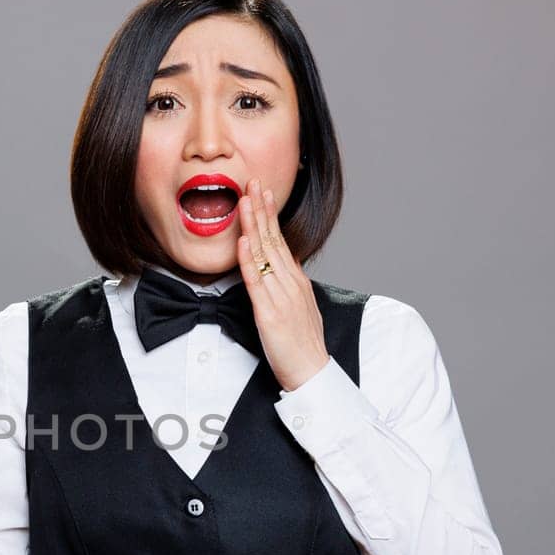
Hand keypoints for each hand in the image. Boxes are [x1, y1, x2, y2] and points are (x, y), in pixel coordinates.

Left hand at [234, 178, 329, 391]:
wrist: (312, 371)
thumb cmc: (303, 344)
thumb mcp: (300, 308)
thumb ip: (289, 286)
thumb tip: (282, 266)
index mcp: (297, 281)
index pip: (281, 241)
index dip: (270, 215)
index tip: (263, 193)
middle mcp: (290, 283)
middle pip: (273, 240)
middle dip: (262, 209)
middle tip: (253, 182)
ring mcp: (280, 297)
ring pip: (264, 255)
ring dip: (253, 226)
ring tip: (245, 201)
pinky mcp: (269, 314)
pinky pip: (256, 283)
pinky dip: (248, 261)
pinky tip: (242, 243)